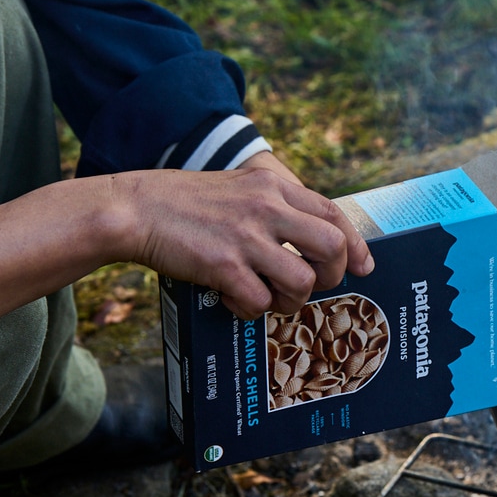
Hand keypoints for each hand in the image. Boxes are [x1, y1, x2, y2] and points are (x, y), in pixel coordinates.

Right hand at [0, 154, 375, 344]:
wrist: (133, 208)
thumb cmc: (185, 203)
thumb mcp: (238, 188)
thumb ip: (274, 204)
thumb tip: (311, 235)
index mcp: (272, 186)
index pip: (333, 214)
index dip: (356, 245)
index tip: (364, 267)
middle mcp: (265, 207)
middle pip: (331, 249)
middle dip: (330, 276)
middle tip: (310, 286)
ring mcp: (245, 236)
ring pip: (301, 282)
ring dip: (289, 300)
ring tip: (267, 297)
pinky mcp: (222, 264)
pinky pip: (259, 302)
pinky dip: (251, 309)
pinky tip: (233, 299)